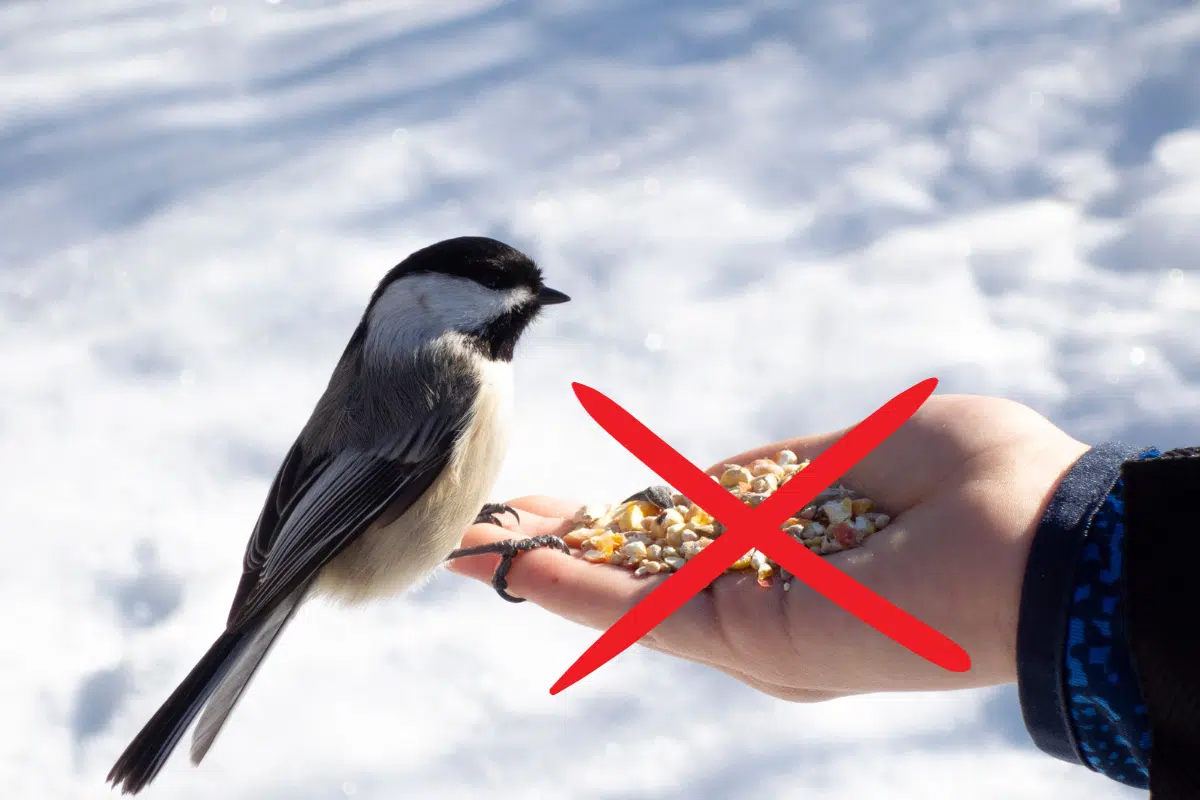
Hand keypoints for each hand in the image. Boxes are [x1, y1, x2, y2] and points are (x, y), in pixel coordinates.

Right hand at [446, 394, 1089, 700]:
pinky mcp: (760, 644)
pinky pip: (655, 616)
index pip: (677, 545)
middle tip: (477, 527)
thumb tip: (706, 487)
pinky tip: (521, 566)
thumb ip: (774, 475)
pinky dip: (584, 592)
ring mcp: (758, 631)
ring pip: (628, 601)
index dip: (609, 525)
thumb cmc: (979, 482)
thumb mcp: (857, 457)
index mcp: (792, 562)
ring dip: (546, 569)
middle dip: (557, 551)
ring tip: (470, 542)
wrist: (1050, 538)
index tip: (549, 504)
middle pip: (637, 578)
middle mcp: (765, 607)